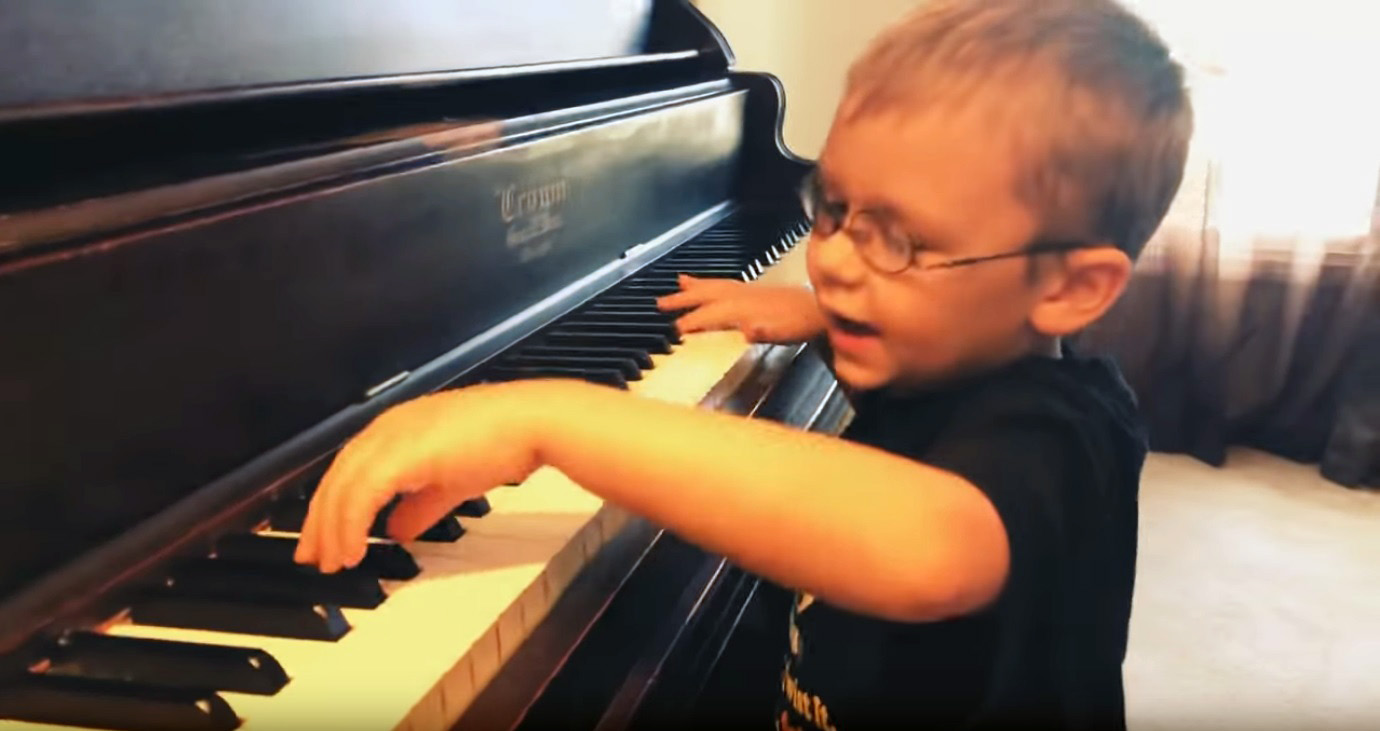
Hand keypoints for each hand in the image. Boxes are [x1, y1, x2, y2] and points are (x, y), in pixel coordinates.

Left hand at [293, 384, 540, 572]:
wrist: (529, 425)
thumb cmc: (502, 443)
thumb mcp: (450, 482)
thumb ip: (418, 506)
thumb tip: (397, 530)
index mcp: (396, 429)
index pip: (349, 469)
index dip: (331, 505)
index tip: (324, 538)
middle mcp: (387, 428)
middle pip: (336, 478)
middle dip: (320, 521)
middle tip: (312, 557)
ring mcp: (392, 438)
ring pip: (342, 487)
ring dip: (332, 529)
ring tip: (332, 561)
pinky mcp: (401, 453)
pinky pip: (361, 495)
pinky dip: (351, 525)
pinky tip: (353, 550)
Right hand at [656, 275, 825, 343]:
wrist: (819, 310)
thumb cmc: (799, 325)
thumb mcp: (783, 332)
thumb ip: (764, 331)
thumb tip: (748, 330)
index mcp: (744, 307)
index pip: (711, 314)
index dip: (693, 321)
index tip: (675, 329)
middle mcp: (742, 294)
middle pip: (706, 294)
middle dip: (683, 299)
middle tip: (660, 303)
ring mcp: (747, 290)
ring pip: (714, 285)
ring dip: (694, 286)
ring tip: (678, 282)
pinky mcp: (753, 290)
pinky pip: (724, 283)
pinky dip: (710, 282)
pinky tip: (706, 284)